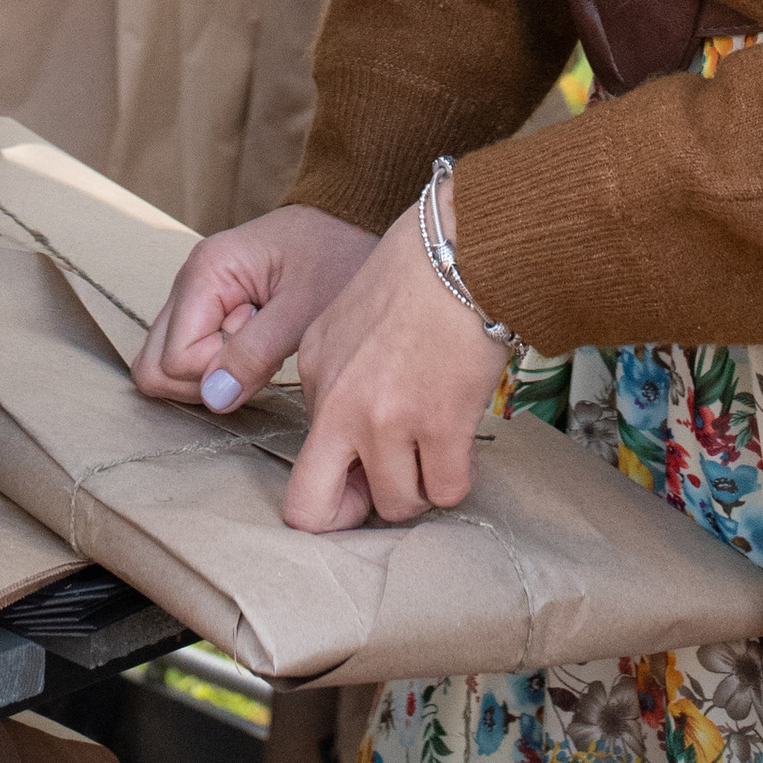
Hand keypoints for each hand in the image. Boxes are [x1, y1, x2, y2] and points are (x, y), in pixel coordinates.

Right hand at [131, 203, 376, 413]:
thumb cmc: (336, 256)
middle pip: (155, 364)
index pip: (174, 359)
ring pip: (167, 363)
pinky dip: (220, 364)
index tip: (261, 350)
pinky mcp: (209, 307)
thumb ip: (255, 353)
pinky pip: (190, 353)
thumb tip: (214, 399)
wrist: (353, 223)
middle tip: (256, 358)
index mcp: (206, 272)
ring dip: (213, 373)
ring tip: (262, 347)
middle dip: (204, 380)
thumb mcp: (304, 309)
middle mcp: (189, 281)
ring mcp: (195, 294)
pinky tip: (260, 344)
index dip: (215, 373)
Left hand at [283, 186, 512, 533]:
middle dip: (352, 514)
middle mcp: (339, 400)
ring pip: (397, 505)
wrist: (463, 247)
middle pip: (312, 509)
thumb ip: (338, 377)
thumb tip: (354, 441)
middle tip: (389, 488)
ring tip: (438, 449)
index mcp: (313, 368)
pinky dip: (460, 475)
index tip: (362, 474)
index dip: (333, 483)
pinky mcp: (440, 423)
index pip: (298, 459)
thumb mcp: (348, 317)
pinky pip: (448, 490)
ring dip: (422, 486)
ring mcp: (387, 416)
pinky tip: (464, 441)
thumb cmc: (418, 273)